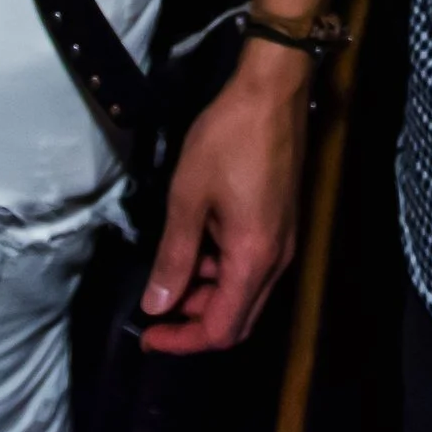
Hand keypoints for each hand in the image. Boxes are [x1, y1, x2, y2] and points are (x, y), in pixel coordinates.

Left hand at [138, 46, 311, 353]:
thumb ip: (173, 256)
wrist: (273, 90)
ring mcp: (284, 240)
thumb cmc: (228, 138)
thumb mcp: (188, 196)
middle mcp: (276, 259)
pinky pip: (253, 266)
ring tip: (173, 264)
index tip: (147, 333)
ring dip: (208, 293)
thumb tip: (155, 306)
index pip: (221, 330)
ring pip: (246, 293)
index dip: (182, 341)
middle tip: (157, 304)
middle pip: (238, 319)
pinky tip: (200, 239)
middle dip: (195, 322)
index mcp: (253, 258)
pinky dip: (223, 270)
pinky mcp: (283, 221)